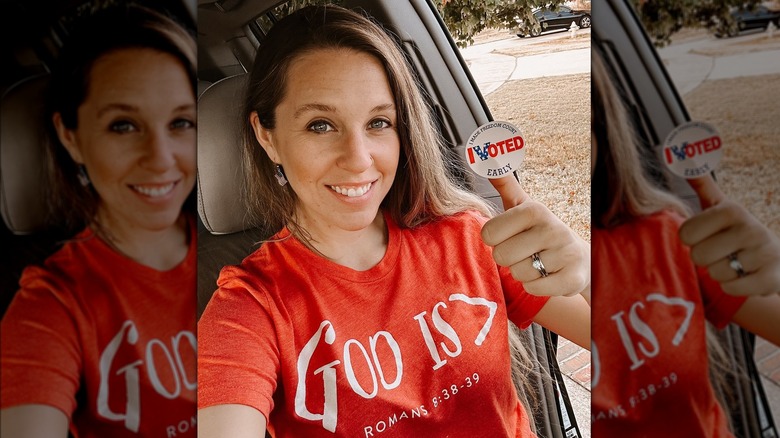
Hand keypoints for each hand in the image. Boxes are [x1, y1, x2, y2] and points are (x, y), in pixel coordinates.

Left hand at [481, 175, 589, 296]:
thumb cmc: (540, 231)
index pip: (489, 234)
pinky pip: (533, 289)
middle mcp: (552, 228)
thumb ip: (503, 183)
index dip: (495, 240)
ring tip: (538, 262)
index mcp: (534, 209)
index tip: (510, 236)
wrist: (580, 258)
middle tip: (524, 251)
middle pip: (501, 255)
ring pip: (518, 273)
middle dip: (508, 258)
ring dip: (523, 273)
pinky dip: (536, 286)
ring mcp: (565, 253)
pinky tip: (547, 275)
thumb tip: (485, 155)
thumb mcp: (523, 205)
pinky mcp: (572, 278)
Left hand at [679, 175, 779, 295]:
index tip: (706, 235)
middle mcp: (750, 228)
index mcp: (732, 209)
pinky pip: (731, 288)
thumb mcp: (720, 205)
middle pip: (698, 256)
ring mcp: (764, 253)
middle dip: (705, 258)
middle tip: (720, 251)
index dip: (691, 239)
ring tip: (734, 262)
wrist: (776, 257)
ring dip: (720, 272)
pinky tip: (744, 275)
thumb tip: (683, 154)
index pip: (686, 233)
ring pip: (715, 274)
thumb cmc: (735, 231)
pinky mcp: (771, 278)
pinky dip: (732, 286)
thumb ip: (701, 183)